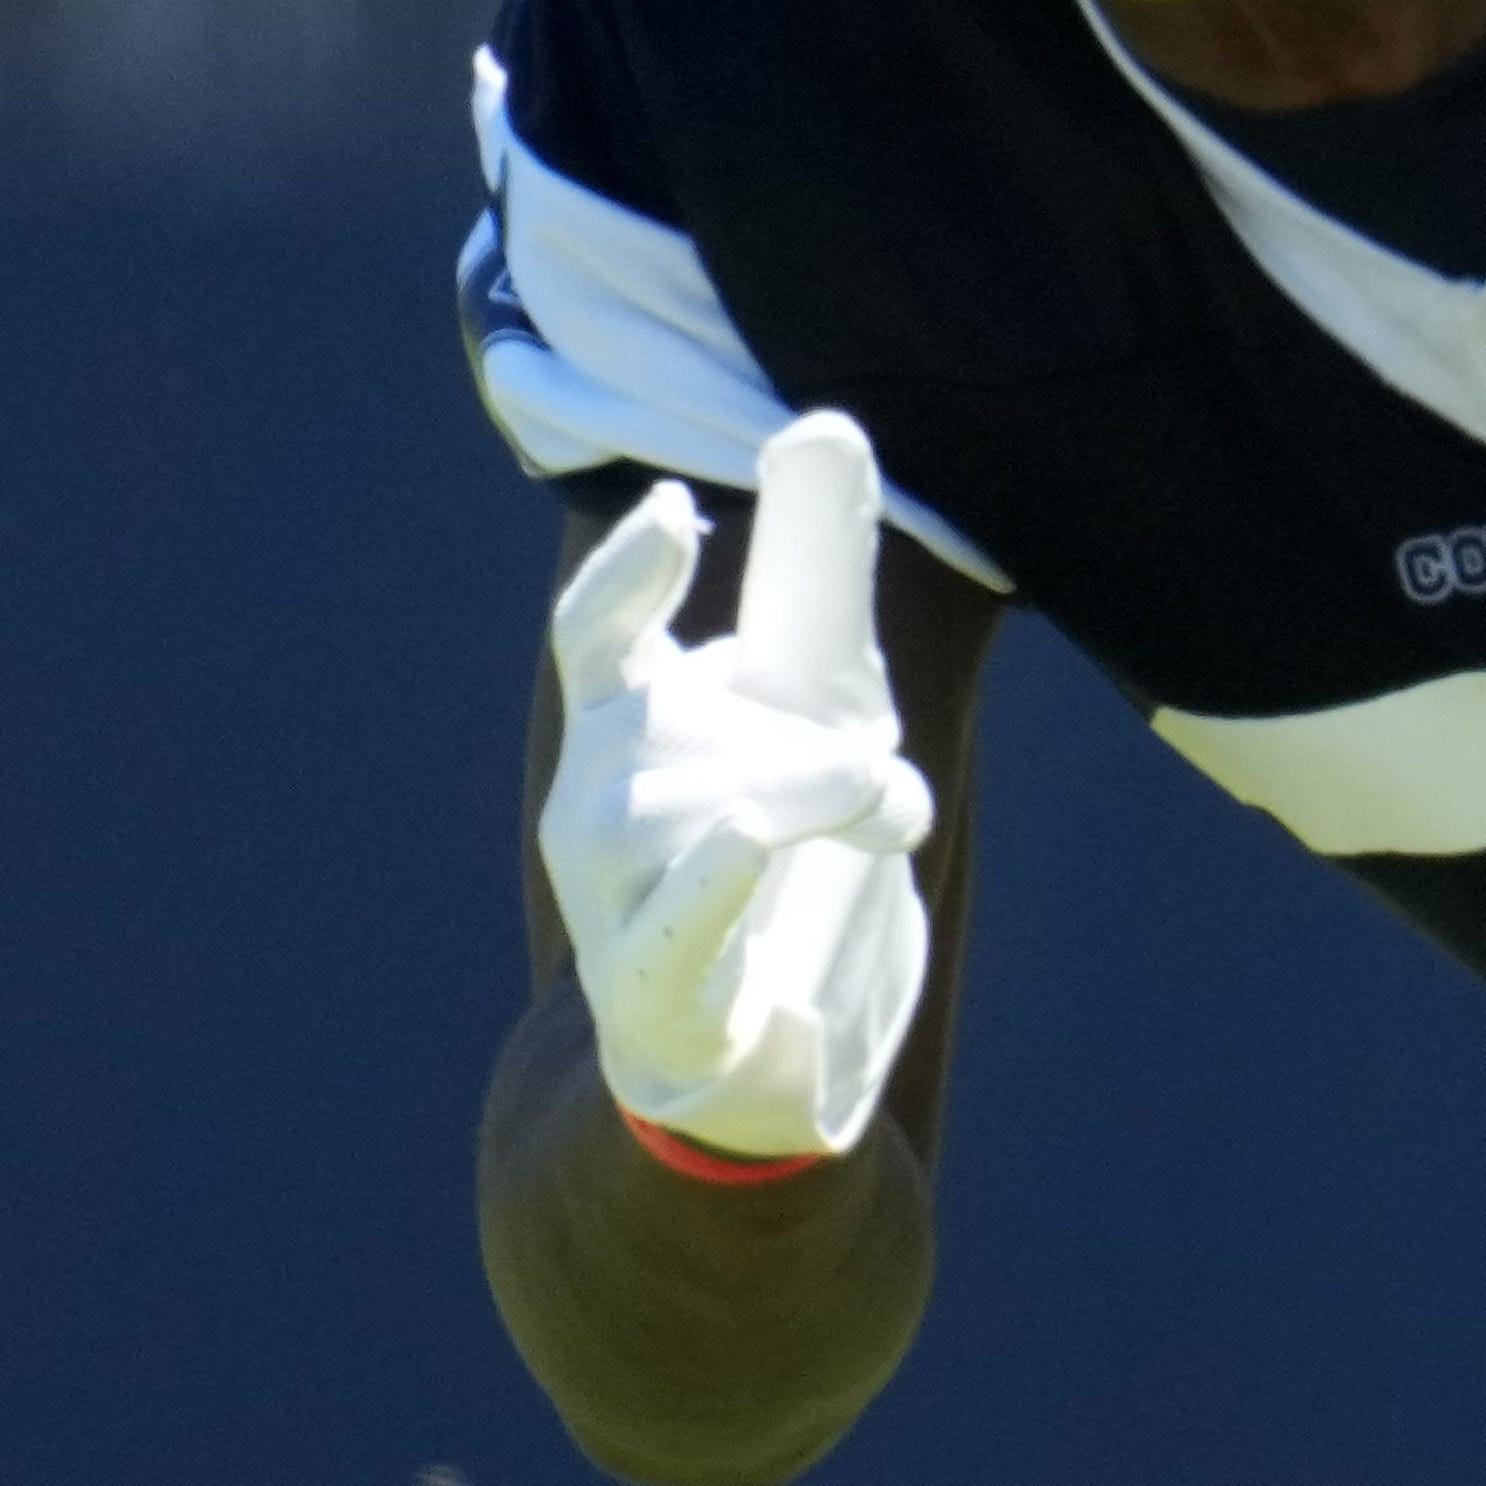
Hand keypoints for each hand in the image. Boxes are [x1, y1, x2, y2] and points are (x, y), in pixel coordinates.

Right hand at [541, 411, 937, 1164]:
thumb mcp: (816, 710)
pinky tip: (749, 839)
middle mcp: (597, 808)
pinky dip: (712, 882)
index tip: (675, 514)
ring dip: (800, 798)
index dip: (627, 579)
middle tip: (889, 765)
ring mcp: (615, 907)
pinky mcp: (656, 999)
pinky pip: (674, 927)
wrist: (764, 1064)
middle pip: (678, 725)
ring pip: (685, 813)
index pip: (595, 636)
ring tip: (889, 812)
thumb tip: (822, 420)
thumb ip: (813, 580)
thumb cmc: (778, 862)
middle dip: (802, 734)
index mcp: (628, 731)